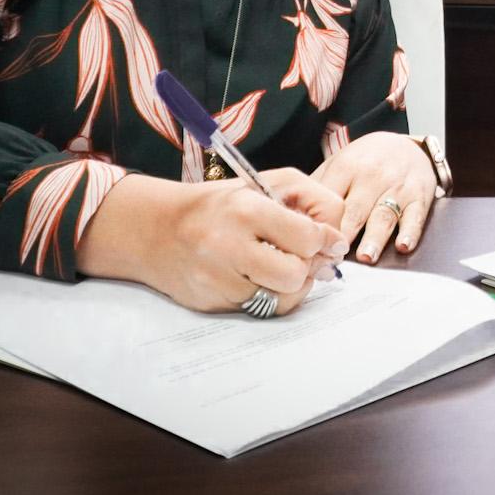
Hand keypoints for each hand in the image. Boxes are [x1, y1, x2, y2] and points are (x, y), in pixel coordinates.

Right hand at [79, 169, 346, 316]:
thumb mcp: (265, 184)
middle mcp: (228, 245)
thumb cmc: (221, 204)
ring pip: (282, 298)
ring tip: (280, 265)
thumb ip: (312, 202)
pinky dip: (269, 296)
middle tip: (301, 255)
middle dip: (307, 265)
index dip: (326, 239)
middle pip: (297, 273)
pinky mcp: (212, 303)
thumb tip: (337, 244)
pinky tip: (261, 278)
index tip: (327, 240)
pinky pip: (261, 310)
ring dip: (291, 284)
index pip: (309, 235)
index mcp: (246, 209)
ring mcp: (217, 279)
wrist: (157, 229)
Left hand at [312, 133, 440, 262]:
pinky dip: (410, 232)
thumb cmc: (366, 161)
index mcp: (346, 168)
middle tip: (334, 256)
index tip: (311, 245)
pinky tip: (403, 245)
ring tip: (366, 257)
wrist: (406, 144)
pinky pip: (415, 216)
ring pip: (384, 215)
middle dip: (345, 233)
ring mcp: (397, 187)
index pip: (329, 198)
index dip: (320, 223)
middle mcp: (372, 177)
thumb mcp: (339, 163)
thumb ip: (317, 186)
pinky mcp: (419, 196)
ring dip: (375, 237)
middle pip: (355, 209)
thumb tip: (291, 214)